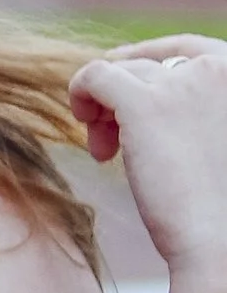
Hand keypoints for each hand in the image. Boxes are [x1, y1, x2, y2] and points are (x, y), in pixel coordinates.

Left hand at [71, 37, 226, 277]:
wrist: (222, 243)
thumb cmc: (223, 207)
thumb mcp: (219, 141)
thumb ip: (200, 112)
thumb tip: (152, 100)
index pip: (190, 49)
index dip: (151, 58)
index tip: (125, 79)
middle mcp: (218, 68)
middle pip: (152, 65)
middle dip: (127, 98)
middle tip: (114, 140)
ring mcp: (182, 82)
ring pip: (123, 72)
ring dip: (105, 107)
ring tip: (104, 150)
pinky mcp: (144, 104)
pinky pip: (95, 75)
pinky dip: (80, 91)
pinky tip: (81, 121)